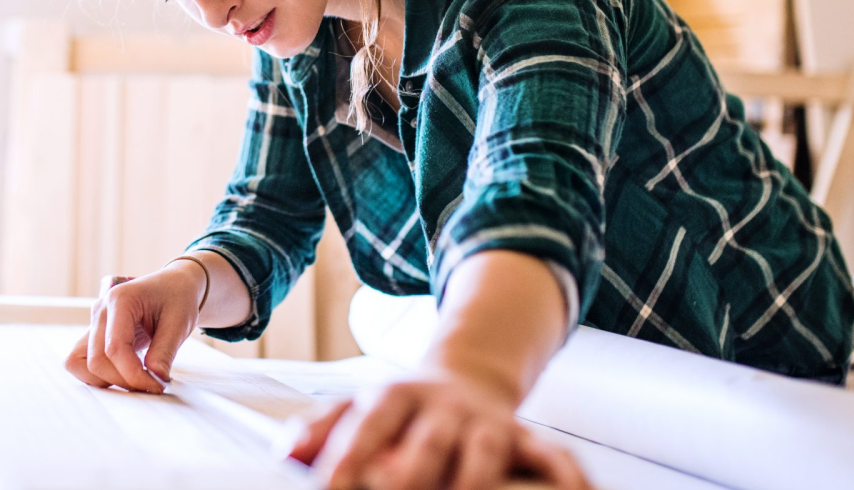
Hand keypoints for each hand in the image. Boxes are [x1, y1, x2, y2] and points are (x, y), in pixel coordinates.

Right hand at [63, 264, 205, 393]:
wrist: (175, 285)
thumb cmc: (178, 297)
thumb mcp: (179, 322)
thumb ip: (165, 351)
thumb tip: (156, 379)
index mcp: (120, 300)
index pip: (114, 348)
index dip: (133, 374)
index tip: (157, 386)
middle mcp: (101, 311)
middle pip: (96, 360)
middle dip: (123, 380)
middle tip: (152, 385)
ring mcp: (94, 323)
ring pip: (81, 363)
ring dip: (107, 380)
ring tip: (137, 379)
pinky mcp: (95, 334)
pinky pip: (82, 361)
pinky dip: (100, 375)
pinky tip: (126, 374)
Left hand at [287, 368, 590, 489]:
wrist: (464, 375)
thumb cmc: (399, 409)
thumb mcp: (355, 406)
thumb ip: (319, 428)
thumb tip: (285, 454)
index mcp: (394, 397)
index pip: (368, 423)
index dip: (347, 456)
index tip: (329, 487)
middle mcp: (444, 407)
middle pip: (429, 439)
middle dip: (412, 473)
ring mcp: (488, 421)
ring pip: (489, 450)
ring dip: (478, 481)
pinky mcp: (527, 437)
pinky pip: (554, 455)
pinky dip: (568, 477)